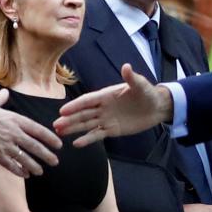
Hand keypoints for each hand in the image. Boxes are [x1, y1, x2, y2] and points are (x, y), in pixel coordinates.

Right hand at [0, 90, 61, 175]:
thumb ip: (1, 98)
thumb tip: (5, 93)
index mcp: (14, 119)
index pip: (37, 130)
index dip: (50, 138)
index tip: (58, 144)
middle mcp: (13, 132)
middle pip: (34, 146)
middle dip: (47, 155)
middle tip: (55, 162)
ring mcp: (5, 145)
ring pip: (24, 158)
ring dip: (34, 166)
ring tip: (41, 171)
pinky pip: (11, 165)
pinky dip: (19, 171)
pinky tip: (25, 174)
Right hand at [56, 63, 174, 146]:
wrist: (156, 107)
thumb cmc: (147, 93)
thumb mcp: (140, 85)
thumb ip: (131, 78)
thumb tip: (126, 67)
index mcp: (106, 95)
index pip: (87, 100)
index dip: (75, 105)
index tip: (62, 110)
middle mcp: (103, 107)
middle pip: (83, 113)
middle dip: (69, 119)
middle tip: (55, 125)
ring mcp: (106, 119)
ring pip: (86, 124)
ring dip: (73, 128)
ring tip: (60, 133)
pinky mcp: (112, 129)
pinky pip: (97, 135)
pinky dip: (87, 139)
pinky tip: (76, 143)